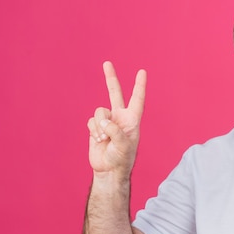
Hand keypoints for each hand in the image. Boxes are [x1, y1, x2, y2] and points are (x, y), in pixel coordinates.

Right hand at [87, 61, 145, 177]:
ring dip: (99, 126)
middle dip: (110, 78)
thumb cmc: (122, 159)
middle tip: (107, 63)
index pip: (137, 99)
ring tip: (104, 139)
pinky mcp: (96, 127)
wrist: (108, 170)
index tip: (142, 71)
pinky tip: (98, 140)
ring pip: (99, 112)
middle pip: (115, 93)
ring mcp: (107, 122)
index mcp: (132, 120)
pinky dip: (93, 131)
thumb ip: (115, 131)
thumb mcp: (124, 146)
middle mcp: (120, 117)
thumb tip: (102, 121)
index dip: (139, 85)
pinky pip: (91, 121)